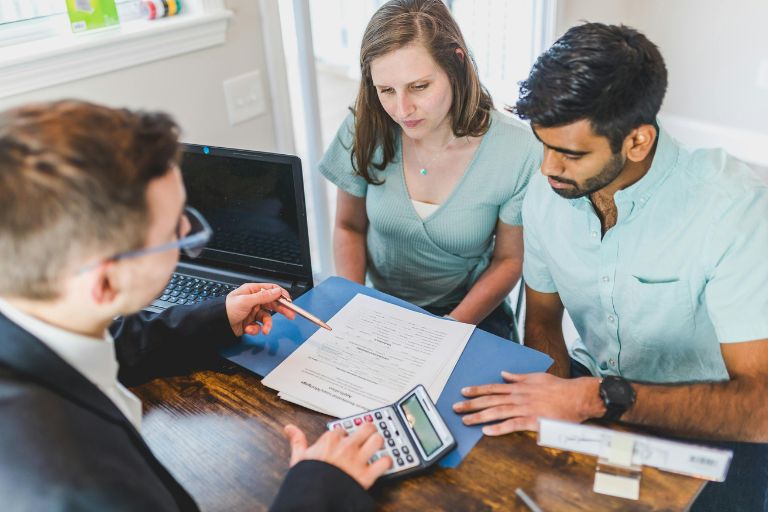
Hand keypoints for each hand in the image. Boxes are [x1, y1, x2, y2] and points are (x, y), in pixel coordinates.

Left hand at [225, 283, 295, 336]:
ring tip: (265, 330)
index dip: (281, 295)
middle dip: (282, 310)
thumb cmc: (227, 309)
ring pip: (267, 318)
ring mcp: (253, 312)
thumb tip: (277, 292)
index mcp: (253, 291)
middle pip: (273, 304)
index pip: (272, 290)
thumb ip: (263, 296)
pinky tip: (249, 329)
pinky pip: (260, 326)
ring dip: (267, 325)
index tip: (289, 301)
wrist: (217, 324)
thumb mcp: (246, 301)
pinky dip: (256, 329)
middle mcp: (254, 300)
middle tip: (291, 315)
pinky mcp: (251, 322)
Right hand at [283, 423, 391, 489]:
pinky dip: (386, 463)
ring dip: (379, 443)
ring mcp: (358, 460)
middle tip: (368, 435)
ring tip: (377, 446)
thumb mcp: (298, 458)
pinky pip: (384, 463)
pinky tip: (382, 464)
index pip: (344, 428)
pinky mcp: (367, 476)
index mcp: (330, 440)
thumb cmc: (307, 480)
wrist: (314, 498)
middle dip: (369, 430)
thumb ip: (297, 440)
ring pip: (377, 441)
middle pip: (366, 428)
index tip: (345, 439)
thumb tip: (289, 428)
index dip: (345, 434)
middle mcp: (346, 447)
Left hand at [452, 371, 603, 434]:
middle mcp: (518, 397)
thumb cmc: (558, 388)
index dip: (477, 390)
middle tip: (456, 408)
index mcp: (518, 387)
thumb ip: (519, 377)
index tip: (464, 392)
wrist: (577, 397)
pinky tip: (487, 432)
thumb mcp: (536, 377)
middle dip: (471, 404)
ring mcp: (524, 409)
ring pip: (497, 412)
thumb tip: (505, 374)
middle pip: (490, 400)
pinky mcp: (533, 421)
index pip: (492, 388)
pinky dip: (499, 428)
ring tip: (466, 421)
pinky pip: (513, 425)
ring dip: (480, 416)